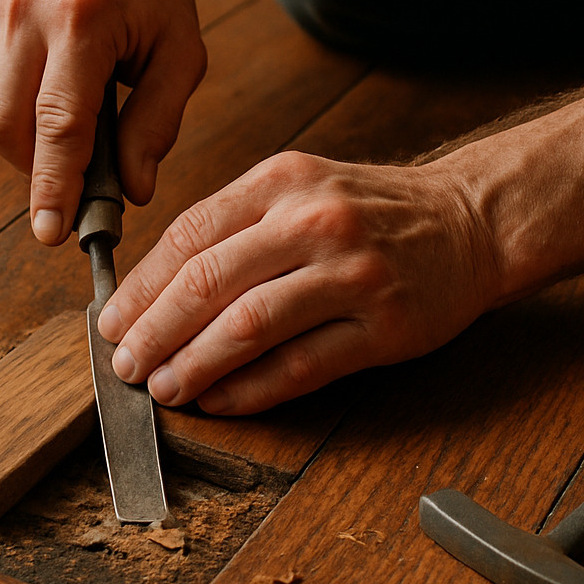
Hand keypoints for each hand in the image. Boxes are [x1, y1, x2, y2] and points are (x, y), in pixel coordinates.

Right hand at [0, 0, 206, 243]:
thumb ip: (157, 125)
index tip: (50, 232)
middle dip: (38, 171)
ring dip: (27, 143)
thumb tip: (132, 191)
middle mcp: (23, 7)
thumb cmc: (155, 0)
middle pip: (8, 127)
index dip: (53, 185)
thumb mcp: (181, 58)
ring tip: (73, 123)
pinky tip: (48, 90)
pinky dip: (14, 113)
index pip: (59, 122)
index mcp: (81, 16)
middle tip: (75, 185)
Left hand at [97, 151, 499, 413]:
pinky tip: (221, 402)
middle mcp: (315, 222)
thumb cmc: (372, 212)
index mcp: (282, 181)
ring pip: (249, 326)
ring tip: (164, 388)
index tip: (112, 321)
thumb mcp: (301, 189)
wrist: (470, 221)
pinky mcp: (385, 326)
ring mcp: (353, 274)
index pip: (189, 235)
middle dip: (154, 330)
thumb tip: (154, 290)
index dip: (141, 286)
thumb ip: (235, 227)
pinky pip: (302, 365)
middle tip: (125, 365)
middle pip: (209, 282)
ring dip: (195, 365)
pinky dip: (252, 390)